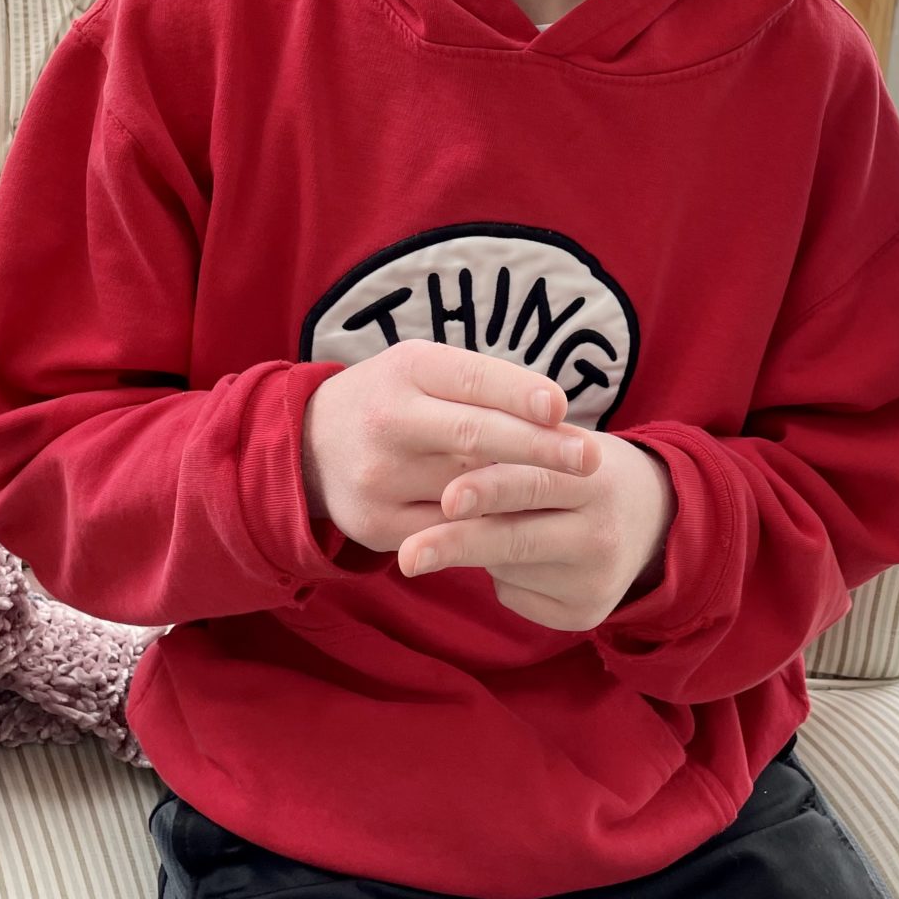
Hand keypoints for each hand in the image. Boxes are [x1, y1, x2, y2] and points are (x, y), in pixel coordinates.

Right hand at [299, 341, 603, 554]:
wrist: (308, 445)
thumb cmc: (393, 398)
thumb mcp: (425, 370)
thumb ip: (483, 386)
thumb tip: (555, 415)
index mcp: (405, 369)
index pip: (471, 378)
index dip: (520, 393)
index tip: (563, 408)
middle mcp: (388, 421)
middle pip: (474, 437)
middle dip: (538, 448)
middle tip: (590, 457)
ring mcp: (380, 477)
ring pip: (467, 488)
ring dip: (518, 490)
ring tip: (562, 488)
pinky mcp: (377, 524)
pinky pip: (447, 529)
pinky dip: (486, 524)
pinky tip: (517, 519)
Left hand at [398, 422, 678, 631]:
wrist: (653, 515)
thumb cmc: (581, 469)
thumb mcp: (560, 446)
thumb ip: (514, 455)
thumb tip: (441, 480)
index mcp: (596, 477)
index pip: (536, 482)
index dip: (490, 490)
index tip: (446, 498)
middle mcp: (600, 533)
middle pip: (520, 539)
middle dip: (459, 544)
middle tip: (409, 554)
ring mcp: (596, 580)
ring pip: (510, 571)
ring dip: (478, 552)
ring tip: (479, 528)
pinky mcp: (586, 615)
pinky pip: (517, 597)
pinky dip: (502, 577)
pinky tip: (521, 559)